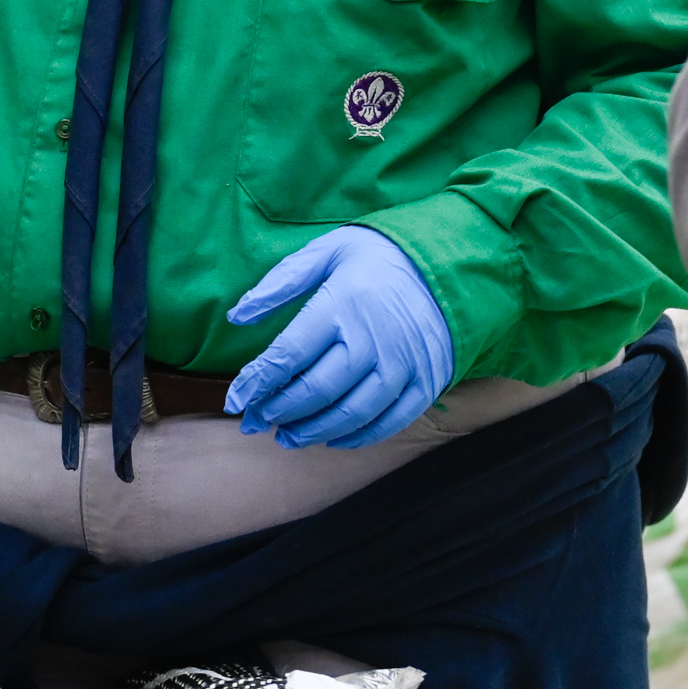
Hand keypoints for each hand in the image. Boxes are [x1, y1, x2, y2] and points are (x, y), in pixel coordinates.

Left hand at [225, 228, 455, 449]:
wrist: (451, 261)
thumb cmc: (381, 255)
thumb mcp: (328, 251)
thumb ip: (281, 282)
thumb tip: (237, 316)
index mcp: (342, 304)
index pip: (287, 355)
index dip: (256, 383)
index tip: (236, 400)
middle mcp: (372, 339)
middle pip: (315, 391)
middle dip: (279, 411)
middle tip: (258, 421)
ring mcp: (403, 365)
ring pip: (350, 413)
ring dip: (312, 431)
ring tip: (288, 436)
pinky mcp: (426, 382)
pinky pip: (389, 422)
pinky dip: (358, 437)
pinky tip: (334, 438)